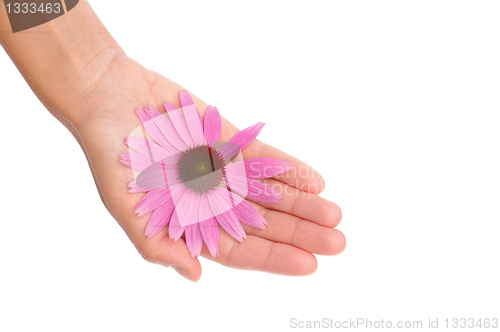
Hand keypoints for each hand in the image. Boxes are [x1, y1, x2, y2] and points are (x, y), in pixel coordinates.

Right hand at [72, 55, 344, 280]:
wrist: (111, 97)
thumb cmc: (111, 154)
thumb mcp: (124, 206)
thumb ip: (158, 243)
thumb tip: (194, 276)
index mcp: (189, 223)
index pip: (239, 248)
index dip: (273, 257)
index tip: (308, 263)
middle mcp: (211, 200)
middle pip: (263, 223)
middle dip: (299, 232)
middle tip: (336, 242)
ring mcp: (222, 170)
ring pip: (269, 192)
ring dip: (301, 203)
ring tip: (333, 214)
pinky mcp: (228, 141)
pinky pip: (263, 158)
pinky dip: (288, 169)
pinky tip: (313, 180)